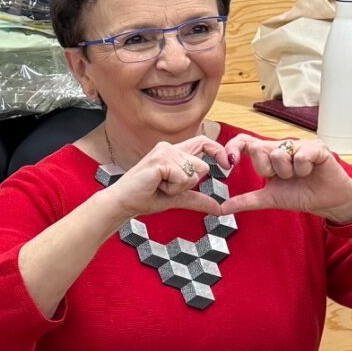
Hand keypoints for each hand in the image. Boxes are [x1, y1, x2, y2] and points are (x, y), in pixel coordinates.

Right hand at [98, 136, 238, 224]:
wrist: (123, 203)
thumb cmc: (144, 198)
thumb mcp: (177, 198)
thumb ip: (198, 199)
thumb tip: (218, 208)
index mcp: (174, 153)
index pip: (204, 142)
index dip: (219, 151)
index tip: (228, 165)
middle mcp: (170, 147)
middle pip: (203, 165)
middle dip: (189, 184)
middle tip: (167, 187)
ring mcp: (165, 151)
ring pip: (195, 172)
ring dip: (179, 187)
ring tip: (160, 186)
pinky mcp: (161, 159)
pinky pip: (183, 177)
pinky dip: (173, 188)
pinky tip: (156, 185)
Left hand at [210, 134, 351, 221]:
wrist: (328, 202)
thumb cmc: (300, 195)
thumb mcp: (269, 199)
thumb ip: (245, 201)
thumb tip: (220, 208)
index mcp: (268, 155)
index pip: (244, 141)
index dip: (233, 147)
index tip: (229, 163)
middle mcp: (282, 146)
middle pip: (258, 148)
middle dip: (267, 169)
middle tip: (282, 177)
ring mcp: (299, 144)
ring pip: (279, 153)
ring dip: (288, 172)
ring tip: (299, 176)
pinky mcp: (317, 147)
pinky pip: (301, 155)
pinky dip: (303, 169)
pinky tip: (310, 172)